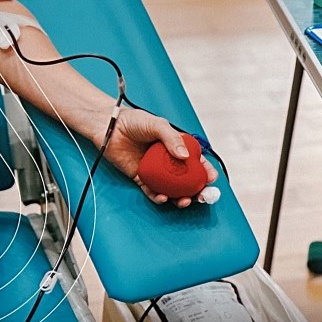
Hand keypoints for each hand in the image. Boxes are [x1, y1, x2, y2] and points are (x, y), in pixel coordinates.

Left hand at [97, 106, 218, 206]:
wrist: (109, 127)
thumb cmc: (133, 121)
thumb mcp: (158, 124)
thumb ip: (172, 139)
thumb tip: (185, 157)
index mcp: (176, 146)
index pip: (195, 160)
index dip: (205, 170)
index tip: (211, 178)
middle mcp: (167, 160)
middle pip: (186, 178)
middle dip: (196, 189)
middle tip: (202, 196)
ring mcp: (155, 171)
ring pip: (171, 188)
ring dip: (180, 197)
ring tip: (185, 201)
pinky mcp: (140, 178)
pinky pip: (151, 191)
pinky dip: (159, 197)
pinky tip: (164, 197)